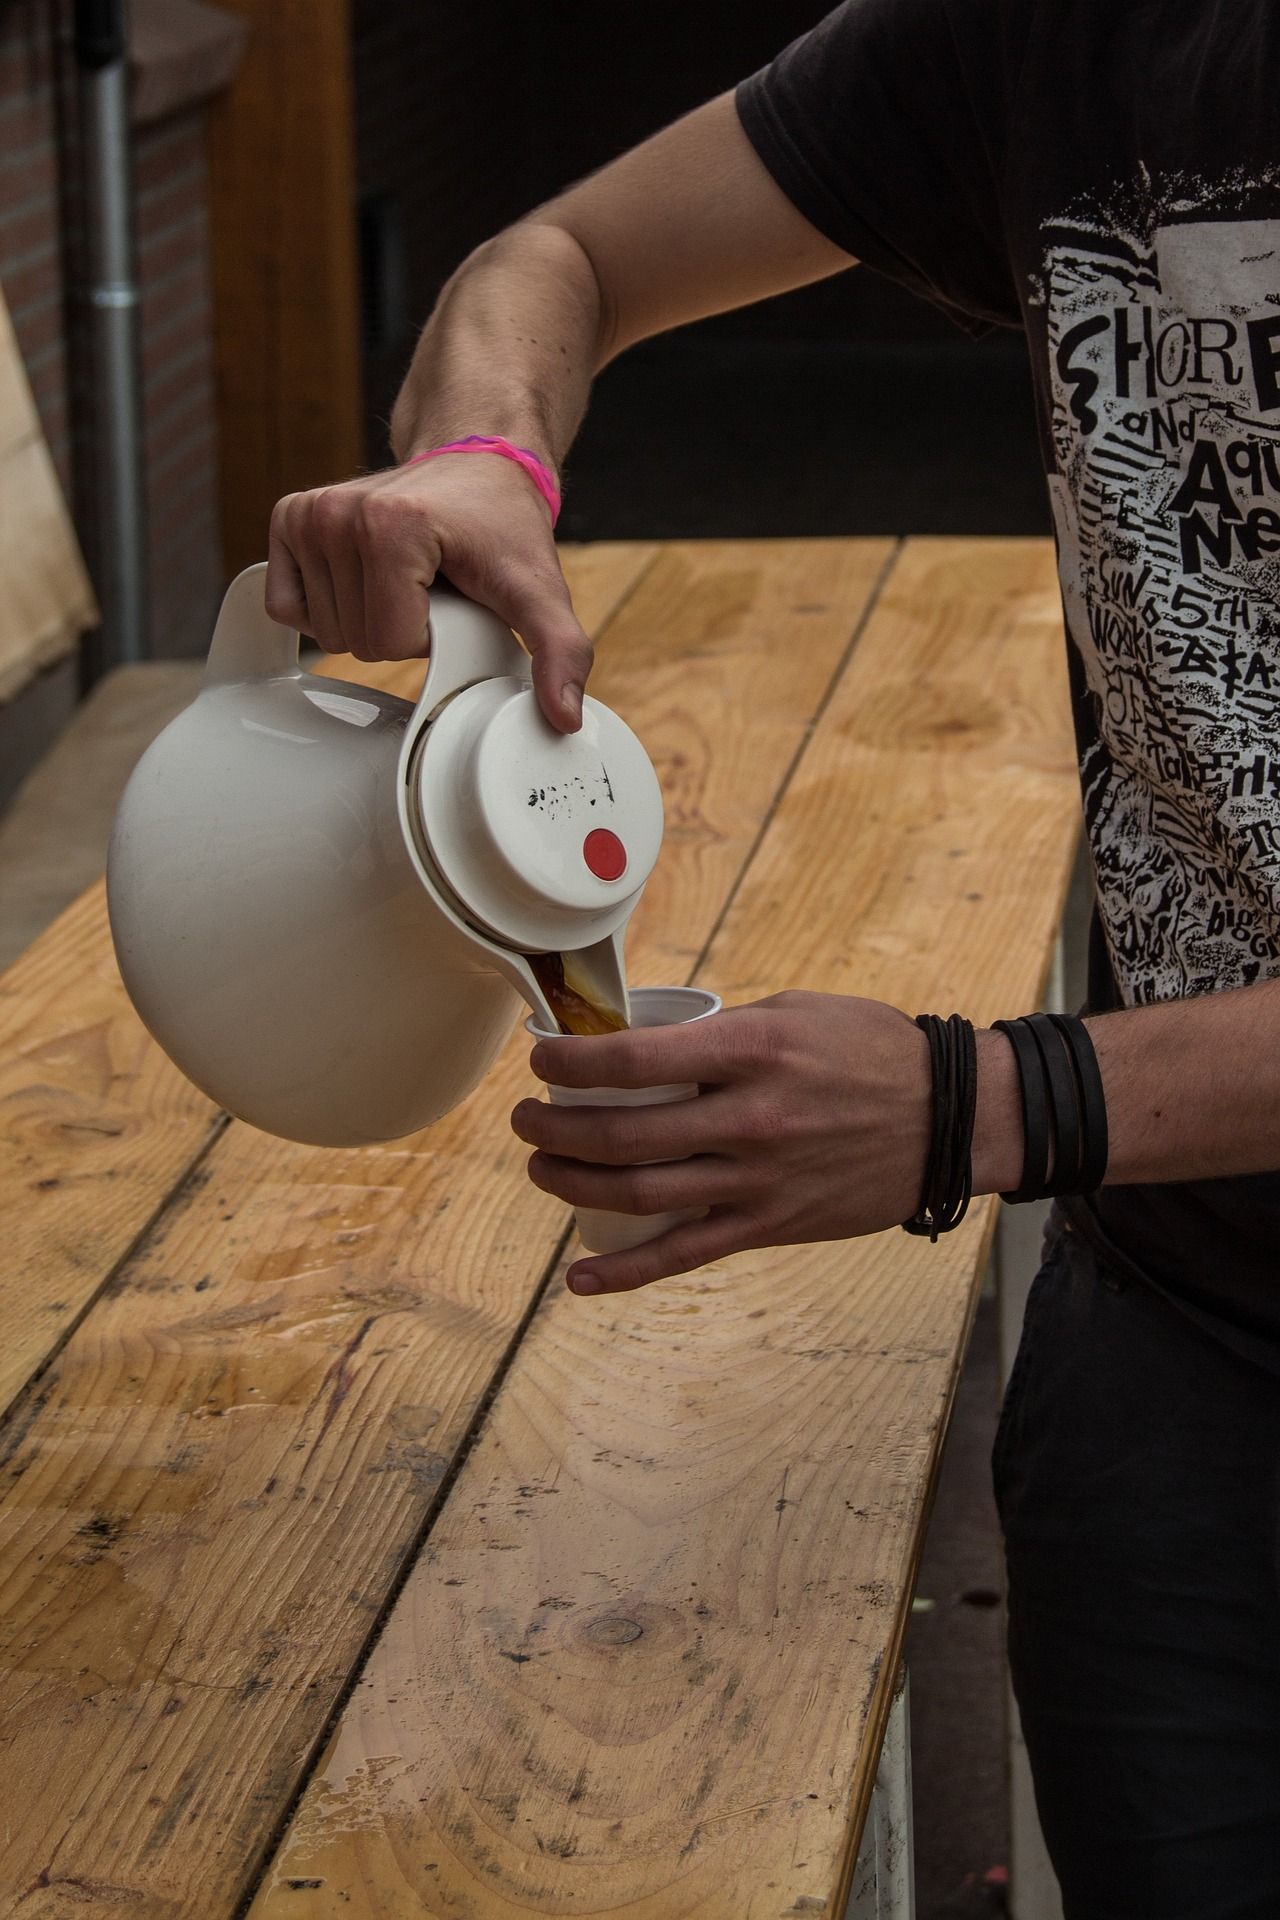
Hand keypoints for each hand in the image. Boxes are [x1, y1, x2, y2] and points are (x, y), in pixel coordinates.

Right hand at [264, 454, 591, 731]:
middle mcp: (338, 514)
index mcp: (391, 528)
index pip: (390, 645)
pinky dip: (327, 605)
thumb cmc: (501, 523)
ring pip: (325, 632)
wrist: (478, 460)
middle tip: (428, 585)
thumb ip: (559, 651)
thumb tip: (563, 716)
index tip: (451, 594)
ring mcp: (308, 513)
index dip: (430, 635)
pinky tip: (362, 576)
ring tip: (403, 575)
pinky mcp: (289, 518)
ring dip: (368, 616)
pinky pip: (288, 606)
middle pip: (356, 642)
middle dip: (398, 630)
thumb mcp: (540, 590)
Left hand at [510, 990, 934, 1295]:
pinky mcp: (772, 1226)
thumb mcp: (793, 1011)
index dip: (571, 1062)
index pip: (635, 1060)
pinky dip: (625, 1272)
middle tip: (525, 1117)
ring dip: (573, 1183)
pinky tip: (580, 1278)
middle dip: (555, 1127)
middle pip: (624, 1134)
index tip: (540, 1056)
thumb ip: (721, 1032)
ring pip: (640, 1193)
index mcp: (752, 1052)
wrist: (951, 1119)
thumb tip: (646, 1041)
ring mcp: (759, 1180)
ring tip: (540, 1167)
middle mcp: (750, 1119)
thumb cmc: (871, 1052)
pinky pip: (685, 1255)